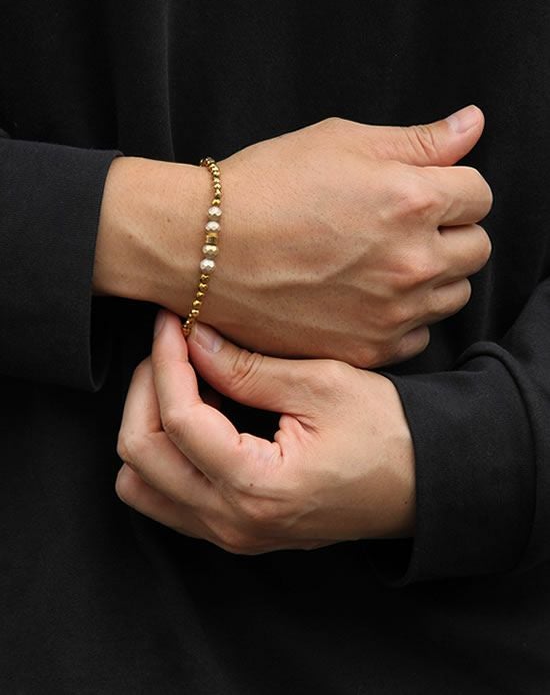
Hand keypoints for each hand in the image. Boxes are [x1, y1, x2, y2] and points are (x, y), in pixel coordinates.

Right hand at [95, 105, 491, 366]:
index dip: (452, 186)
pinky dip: (403, 319)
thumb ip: (418, 140)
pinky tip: (368, 299)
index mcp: (412, 201)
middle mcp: (412, 263)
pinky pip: (417, 337)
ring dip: (433, 276)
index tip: (422, 189)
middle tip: (403, 225)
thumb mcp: (340, 141)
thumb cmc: (264, 187)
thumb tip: (473, 125)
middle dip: (450, 231)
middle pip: (476, 248)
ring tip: (383, 261)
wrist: (201, 250)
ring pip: (452, 295)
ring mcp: (391, 313)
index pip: (479, 194)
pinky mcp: (366, 350)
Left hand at [115, 312, 415, 552]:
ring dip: (150, 426)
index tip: (174, 320)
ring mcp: (232, 533)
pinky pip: (169, 495)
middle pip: (139, 456)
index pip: (178, 419)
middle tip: (173, 348)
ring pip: (142, 483)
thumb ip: (248, 368)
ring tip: (184, 384)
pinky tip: (202, 415)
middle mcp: (233, 522)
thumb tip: (195, 340)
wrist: (424, 484)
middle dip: (146, 391)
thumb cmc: (388, 434)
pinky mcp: (236, 529)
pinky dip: (168, 452)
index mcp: (256, 487)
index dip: (167, 360)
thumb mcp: (322, 387)